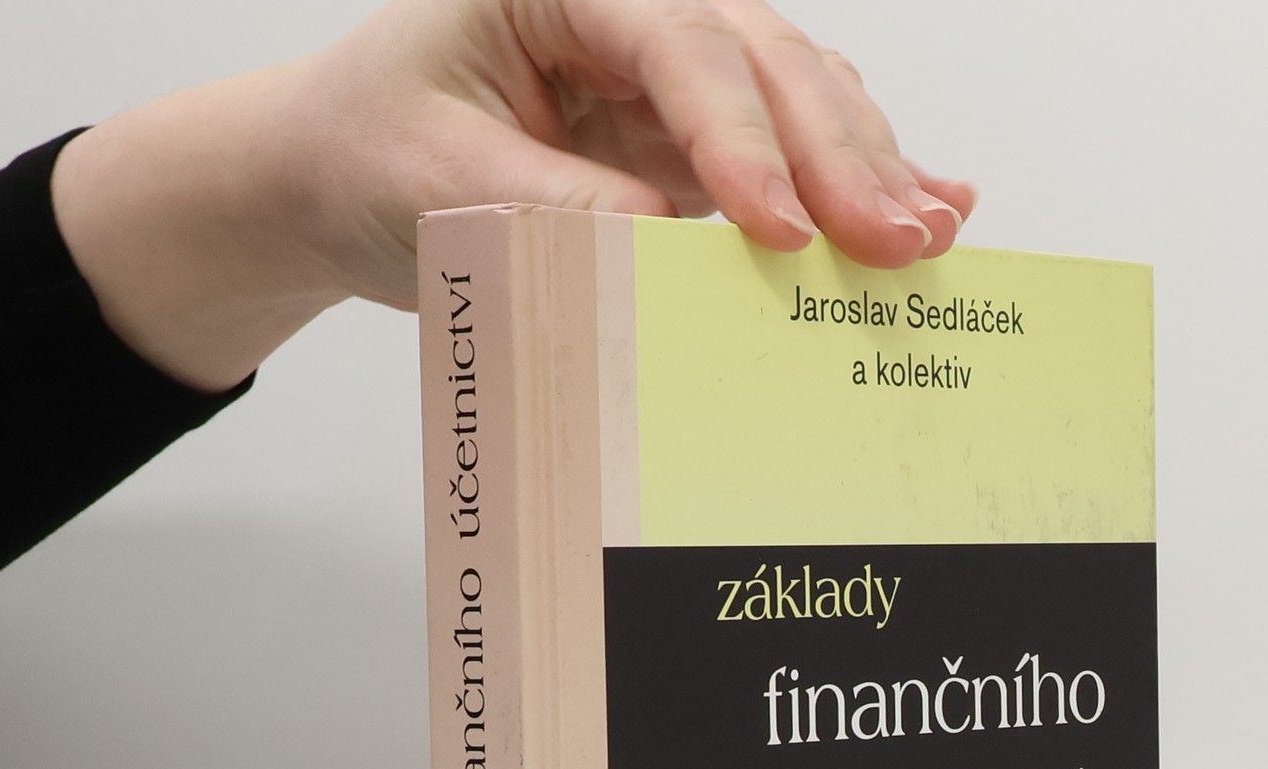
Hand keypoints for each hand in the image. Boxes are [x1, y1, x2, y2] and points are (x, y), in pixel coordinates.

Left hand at [52, 0, 975, 392]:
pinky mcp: (688, 143)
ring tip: (931, 235)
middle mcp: (635, 18)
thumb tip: (669, 247)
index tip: (780, 229)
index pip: (679, 47)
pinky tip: (932, 205)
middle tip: (897, 240)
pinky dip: (853, 183)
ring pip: (797, 99)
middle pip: (765, 61)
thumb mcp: (438, 182)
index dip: (741, 139)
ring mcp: (671, 79)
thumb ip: (555, 206)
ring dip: (867, 168)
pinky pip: (788, 151)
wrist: (335, 180)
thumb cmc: (366, 155)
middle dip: (839, 154)